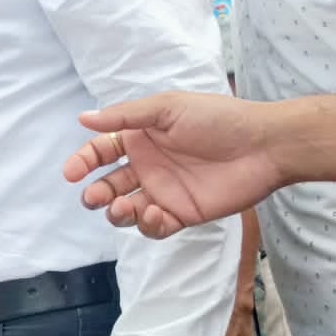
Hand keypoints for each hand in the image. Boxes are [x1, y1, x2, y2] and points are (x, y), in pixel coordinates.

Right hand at [62, 92, 284, 238]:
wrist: (264, 146)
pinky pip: (154, 226)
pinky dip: (147, 224)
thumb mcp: (168, 108)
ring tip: (124, 207)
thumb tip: (83, 118)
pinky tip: (155, 214)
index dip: (83, 161)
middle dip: (96, 194)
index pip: (102, 152)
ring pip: (127, 209)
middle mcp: (148, 166)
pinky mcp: (182, 214)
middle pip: (109, 184)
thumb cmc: (218, 119)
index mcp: (141, 138)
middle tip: (95, 197)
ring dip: (118, 212)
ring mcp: (164, 191)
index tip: (71, 173)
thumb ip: (125, 117)